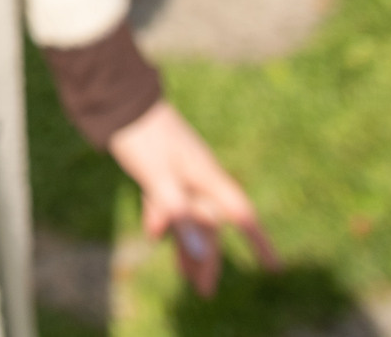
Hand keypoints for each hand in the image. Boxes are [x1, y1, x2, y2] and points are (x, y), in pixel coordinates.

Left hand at [106, 100, 278, 296]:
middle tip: (203, 291)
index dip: (258, 241)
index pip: (241, 215)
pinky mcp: (161, 168)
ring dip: (185, 245)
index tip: (273, 267)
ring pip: (188, 216)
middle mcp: (198, 176)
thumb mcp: (158, 176)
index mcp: (206, 177)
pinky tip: (156, 234)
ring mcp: (180, 171)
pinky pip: (170, 202)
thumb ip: (177, 210)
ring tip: (185, 275)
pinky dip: (165, 220)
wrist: (117, 99)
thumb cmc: (142, 136)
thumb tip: (197, 248)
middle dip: (208, 257)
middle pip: (209, 224)